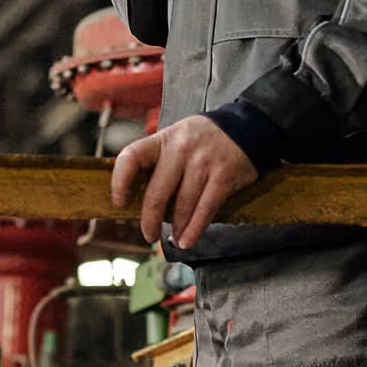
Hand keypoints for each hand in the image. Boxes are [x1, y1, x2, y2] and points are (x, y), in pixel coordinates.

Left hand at [110, 115, 256, 248]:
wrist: (247, 127)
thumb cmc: (205, 138)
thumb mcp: (177, 137)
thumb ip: (159, 160)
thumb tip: (138, 196)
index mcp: (164, 139)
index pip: (132, 157)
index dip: (120, 181)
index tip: (119, 201)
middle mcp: (181, 149)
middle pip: (157, 192)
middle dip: (149, 220)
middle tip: (148, 234)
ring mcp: (203, 162)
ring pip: (182, 205)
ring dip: (175, 228)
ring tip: (173, 239)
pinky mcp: (223, 177)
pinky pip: (205, 209)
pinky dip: (195, 229)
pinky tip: (188, 239)